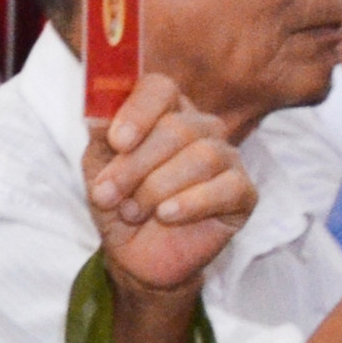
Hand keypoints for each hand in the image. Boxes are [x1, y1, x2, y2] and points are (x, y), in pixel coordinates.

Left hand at [79, 77, 253, 295]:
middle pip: (177, 127)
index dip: (139, 111)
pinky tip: (167, 215)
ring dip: (156, 188)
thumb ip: (100, 137)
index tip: (117, 141)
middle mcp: (200, 128)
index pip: (160, 88)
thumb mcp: (98, 169)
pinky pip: (227, 187)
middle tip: (107, 194)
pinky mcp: (243, 192)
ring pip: (202, 156)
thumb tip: (99, 111)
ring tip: (133, 211)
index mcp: (164, 112)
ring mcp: (227, 158)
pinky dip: (191, 202)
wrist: (135, 254)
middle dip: (134, 165)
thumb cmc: (119, 203)